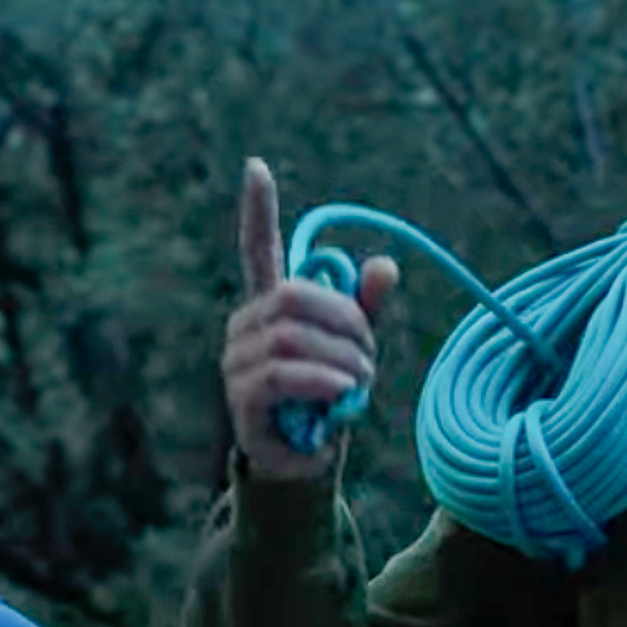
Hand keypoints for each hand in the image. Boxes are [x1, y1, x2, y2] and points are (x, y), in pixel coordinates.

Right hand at [221, 158, 398, 480]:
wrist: (305, 460)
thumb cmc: (327, 396)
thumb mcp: (354, 347)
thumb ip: (367, 308)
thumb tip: (387, 264)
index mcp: (271, 304)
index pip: (258, 248)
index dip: (258, 210)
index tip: (256, 166)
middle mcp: (246, 325)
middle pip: (296, 297)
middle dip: (345, 322)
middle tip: (369, 358)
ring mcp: (238, 360)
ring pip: (293, 337)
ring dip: (341, 360)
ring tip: (358, 385)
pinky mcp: (242, 397)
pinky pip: (282, 373)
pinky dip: (321, 379)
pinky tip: (343, 392)